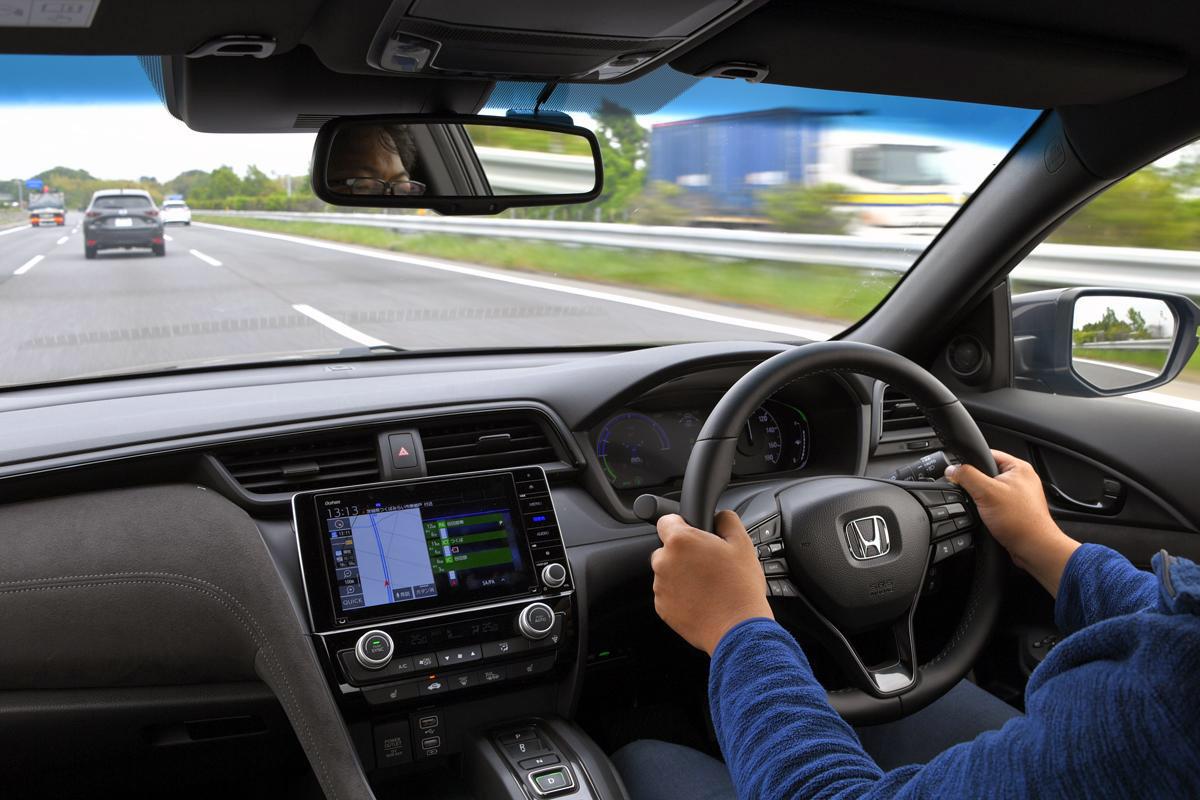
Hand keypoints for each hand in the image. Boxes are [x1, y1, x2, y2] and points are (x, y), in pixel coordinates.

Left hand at [650, 510, 773, 655]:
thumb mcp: (742, 543)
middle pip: (667, 549)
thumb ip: (726, 519)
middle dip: (685, 553)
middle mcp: (664, 562)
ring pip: (668, 572)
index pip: (666, 520)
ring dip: (682, 575)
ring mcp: (660, 587)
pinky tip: (702, 599)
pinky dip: (681, 595)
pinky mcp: (662, 608)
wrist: (738, 629)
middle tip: (709, 564)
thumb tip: (719, 516)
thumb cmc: (740, 587)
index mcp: (680, 541)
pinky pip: (669, 594)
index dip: (681, 524)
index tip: (692, 532)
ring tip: (708, 585)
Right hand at [945, 450, 1080, 595]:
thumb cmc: (1020, 521)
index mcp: (1019, 467)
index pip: (987, 454)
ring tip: (985, 509)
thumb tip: (951, 470)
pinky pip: (995, 503)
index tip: (960, 473)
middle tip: (976, 496)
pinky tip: (988, 518)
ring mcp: (1019, 495)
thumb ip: (966, 476)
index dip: (971, 463)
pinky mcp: (1016, 510)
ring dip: (982, 499)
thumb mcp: (986, 492)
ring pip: (989, 490)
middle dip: (976, 485)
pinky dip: (988, 509)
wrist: (1033, 548)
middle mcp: (1021, 479)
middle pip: (986, 473)